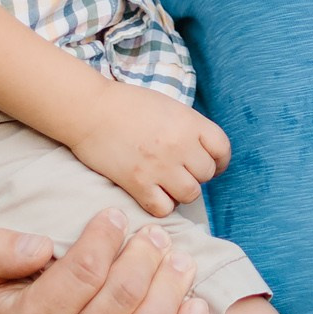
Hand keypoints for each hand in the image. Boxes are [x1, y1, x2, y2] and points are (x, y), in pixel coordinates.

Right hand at [63, 81, 231, 218]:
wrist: (90, 110)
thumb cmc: (127, 104)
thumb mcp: (168, 106)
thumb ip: (188, 127)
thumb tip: (202, 150)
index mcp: (188, 122)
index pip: (223, 148)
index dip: (220, 159)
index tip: (213, 163)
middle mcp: (179, 144)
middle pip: (207, 173)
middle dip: (198, 174)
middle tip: (182, 171)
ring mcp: (159, 166)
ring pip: (190, 194)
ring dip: (182, 191)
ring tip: (169, 184)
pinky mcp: (137, 183)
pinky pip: (164, 209)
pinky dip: (162, 205)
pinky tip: (153, 194)